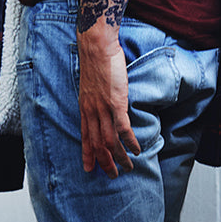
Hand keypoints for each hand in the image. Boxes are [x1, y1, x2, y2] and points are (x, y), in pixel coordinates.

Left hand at [77, 25, 140, 176]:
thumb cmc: (96, 60)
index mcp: (84, 107)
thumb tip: (102, 104)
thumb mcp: (91, 84)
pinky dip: (129, 142)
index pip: (84, 136)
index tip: (89, 168)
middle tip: (112, 175)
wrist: (96, 46)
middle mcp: (91, 111)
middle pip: (96, 144)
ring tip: (128, 167)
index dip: (87, 153)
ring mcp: (103, 108)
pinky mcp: (116, 103)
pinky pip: (122, 129)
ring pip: (109, 141)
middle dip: (104, 162)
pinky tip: (136, 150)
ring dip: (119, 157)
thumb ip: (95, 97)